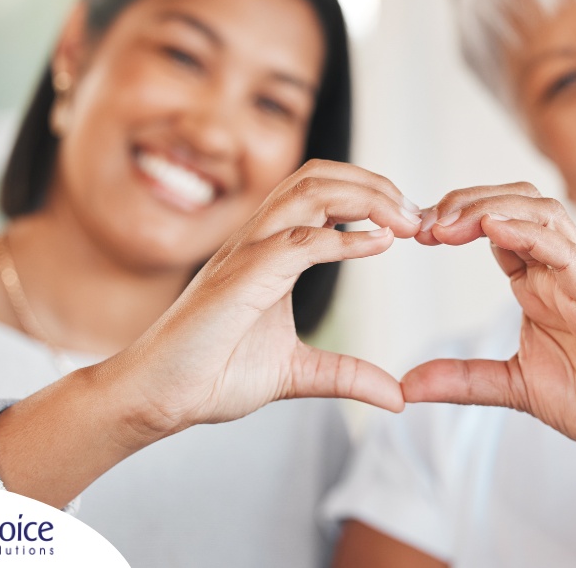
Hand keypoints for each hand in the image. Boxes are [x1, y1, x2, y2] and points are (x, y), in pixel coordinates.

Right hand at [111, 159, 422, 436]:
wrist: (158, 397)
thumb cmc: (212, 374)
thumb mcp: (298, 374)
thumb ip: (346, 375)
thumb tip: (398, 396)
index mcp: (269, 252)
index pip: (321, 194)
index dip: (370, 197)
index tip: (412, 223)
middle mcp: (256, 241)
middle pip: (319, 177)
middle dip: (374, 185)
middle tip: (417, 214)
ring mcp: (246, 254)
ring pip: (307, 193)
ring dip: (365, 198)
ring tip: (404, 221)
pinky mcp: (240, 279)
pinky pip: (297, 242)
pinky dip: (343, 238)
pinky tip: (378, 243)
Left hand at [404, 183, 575, 474]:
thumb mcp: (511, 386)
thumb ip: (462, 379)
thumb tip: (408, 385)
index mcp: (537, 284)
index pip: (493, 227)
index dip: (454, 221)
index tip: (415, 233)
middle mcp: (557, 271)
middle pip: (514, 204)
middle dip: (466, 202)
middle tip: (424, 223)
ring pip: (540, 212)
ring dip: (490, 207)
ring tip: (449, 223)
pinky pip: (565, 249)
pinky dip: (528, 232)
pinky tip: (492, 228)